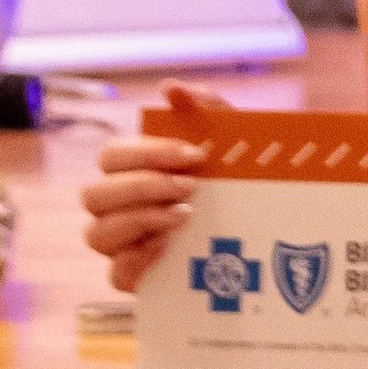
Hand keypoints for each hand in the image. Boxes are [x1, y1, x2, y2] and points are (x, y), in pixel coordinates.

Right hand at [81, 79, 221, 292]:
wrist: (274, 235)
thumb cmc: (241, 183)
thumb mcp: (232, 144)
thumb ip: (206, 109)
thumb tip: (171, 87)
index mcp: (133, 173)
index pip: (112, 157)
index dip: (146, 154)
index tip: (194, 155)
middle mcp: (119, 209)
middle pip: (94, 195)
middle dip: (142, 187)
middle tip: (191, 188)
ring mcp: (124, 247)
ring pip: (96, 234)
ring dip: (138, 220)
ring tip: (185, 217)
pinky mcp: (139, 281)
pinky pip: (116, 276)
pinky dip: (138, 260)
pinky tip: (171, 246)